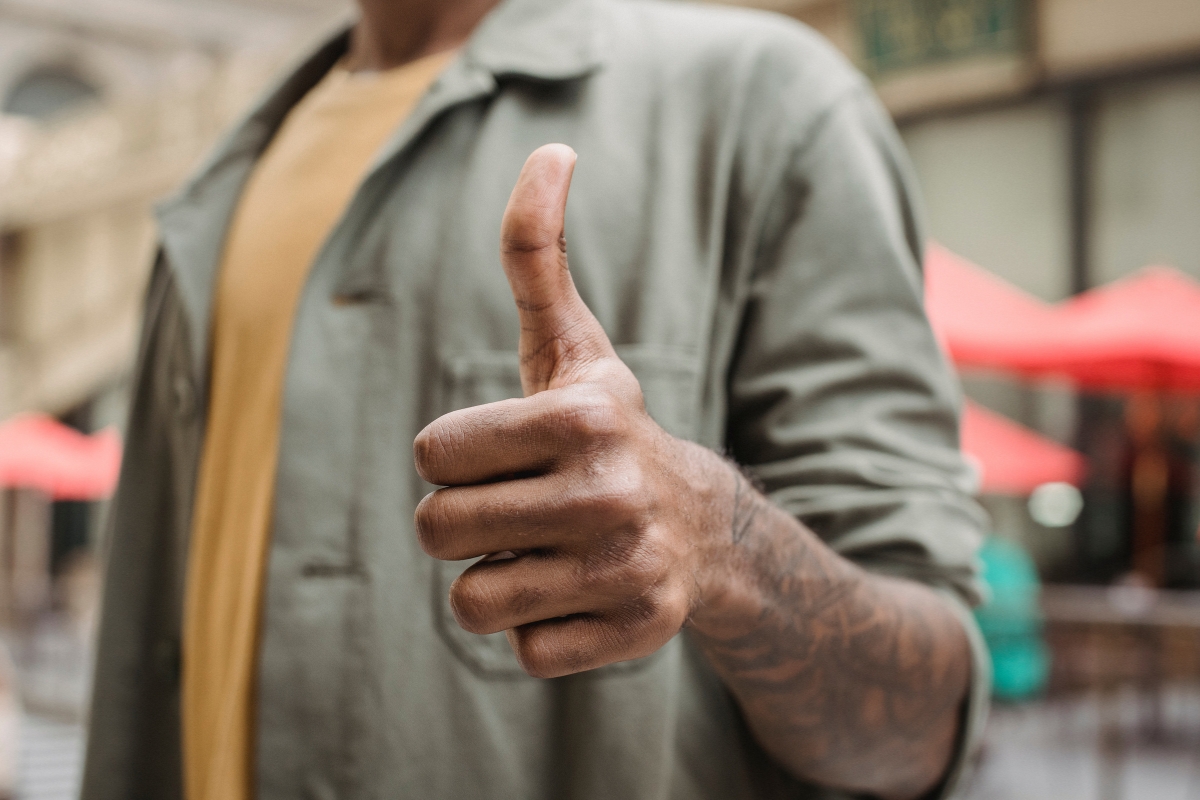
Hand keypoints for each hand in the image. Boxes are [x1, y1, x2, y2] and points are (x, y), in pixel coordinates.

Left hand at [413, 144, 733, 677]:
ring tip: (551, 551)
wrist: (704, 527)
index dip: (457, 456)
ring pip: (472, 602)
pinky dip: (539, 629)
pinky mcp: (636, 634)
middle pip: (439, 529)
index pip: (432, 453)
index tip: (509, 453)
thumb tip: (551, 149)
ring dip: (496, 577)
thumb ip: (537, 254)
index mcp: (582, 416)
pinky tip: (582, 594)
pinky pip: (523, 652)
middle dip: (465, 519)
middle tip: (523, 507)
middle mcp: (610, 492)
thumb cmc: (606, 431)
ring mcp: (627, 569)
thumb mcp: (572, 346)